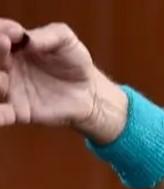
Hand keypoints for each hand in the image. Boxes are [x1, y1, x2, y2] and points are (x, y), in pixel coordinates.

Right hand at [0, 20, 121, 138]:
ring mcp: (11, 90)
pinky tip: (2, 113)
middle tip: (5, 46)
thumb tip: (27, 39)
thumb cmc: (75, 63)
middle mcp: (7, 67)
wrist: (88, 93)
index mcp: (14, 47)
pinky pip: (3, 115)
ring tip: (5, 78)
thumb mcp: (66, 41)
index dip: (2, 32)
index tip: (13, 34)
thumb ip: (49, 35)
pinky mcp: (19, 111)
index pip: (0, 36)